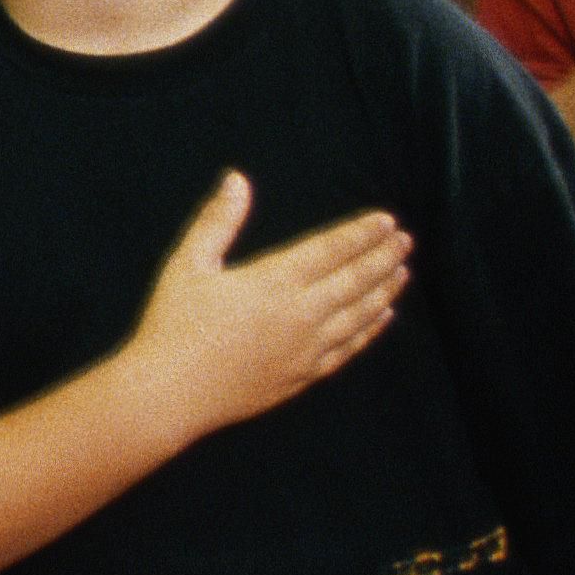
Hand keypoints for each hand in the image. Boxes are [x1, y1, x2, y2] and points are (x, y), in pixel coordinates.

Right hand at [121, 173, 412, 442]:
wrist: (169, 395)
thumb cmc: (172, 326)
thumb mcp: (187, 265)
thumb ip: (217, 221)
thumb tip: (236, 179)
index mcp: (273, 282)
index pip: (331, 250)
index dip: (361, 233)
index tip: (386, 220)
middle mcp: (300, 315)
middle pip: (355, 280)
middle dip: (383, 257)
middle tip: (405, 240)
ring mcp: (306, 349)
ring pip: (359, 315)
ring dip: (384, 291)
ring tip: (402, 271)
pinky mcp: (302, 376)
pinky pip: (348, 348)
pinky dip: (370, 330)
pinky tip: (382, 316)